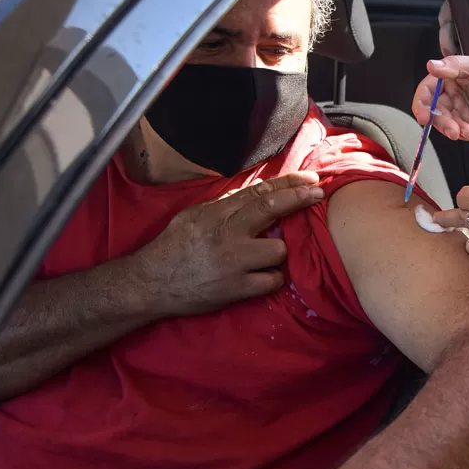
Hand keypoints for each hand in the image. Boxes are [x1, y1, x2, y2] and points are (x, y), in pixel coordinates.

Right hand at [131, 172, 324, 315]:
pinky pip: (272, 281)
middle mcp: (226, 233)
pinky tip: (260, 278)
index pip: (259, 192)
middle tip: (318, 193)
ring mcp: (233, 261)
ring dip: (277, 253)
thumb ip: (223, 205)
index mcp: (216, 213)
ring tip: (263, 258)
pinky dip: (270, 280)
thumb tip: (254, 195)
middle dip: (299, 199)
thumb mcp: (192, 216)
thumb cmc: (171, 248)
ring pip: (278, 250)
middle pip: (272, 209)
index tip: (309, 179)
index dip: (287, 184)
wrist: (150, 283)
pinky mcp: (236, 288)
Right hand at [413, 55, 468, 141]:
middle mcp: (448, 97)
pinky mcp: (466, 124)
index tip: (424, 116)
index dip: (421, 105)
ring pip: (446, 125)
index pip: (426, 93)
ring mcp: (457, 112)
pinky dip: (465, 135)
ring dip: (454, 131)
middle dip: (442, 124)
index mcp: (445, 81)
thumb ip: (453, 65)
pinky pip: (460, 133)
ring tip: (467, 131)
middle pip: (434, 113)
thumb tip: (432, 66)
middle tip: (451, 130)